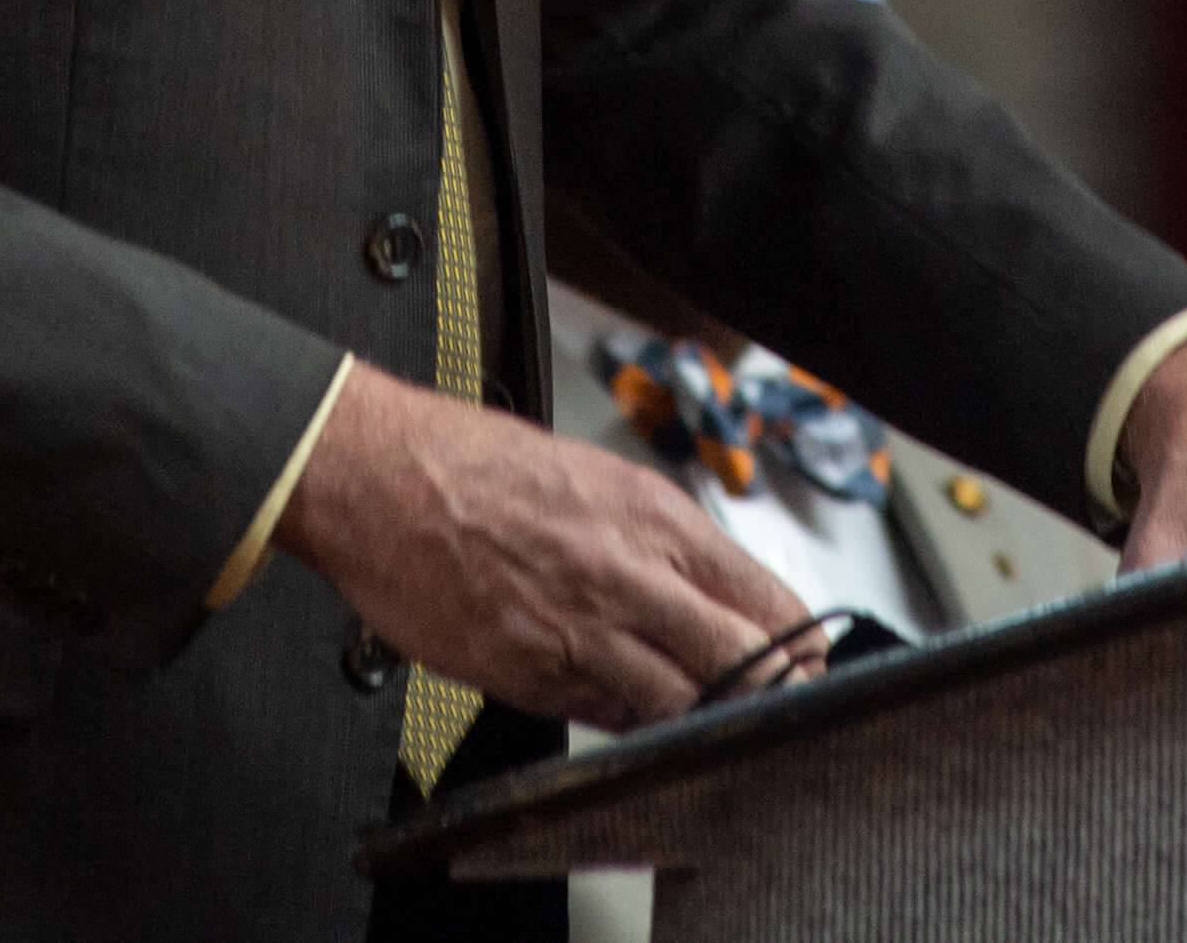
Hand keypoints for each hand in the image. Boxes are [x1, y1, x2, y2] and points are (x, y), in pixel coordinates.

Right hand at [274, 366, 819, 728]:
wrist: (380, 477)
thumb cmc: (472, 465)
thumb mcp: (591, 478)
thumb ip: (652, 540)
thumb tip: (703, 592)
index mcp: (652, 516)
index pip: (762, 595)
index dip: (795, 642)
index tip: (806, 661)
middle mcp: (628, 574)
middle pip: (740, 660)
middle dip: (768, 691)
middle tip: (776, 705)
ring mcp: (581, 631)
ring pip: (679, 702)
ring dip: (700, 717)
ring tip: (706, 720)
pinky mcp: (532, 674)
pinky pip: (604, 716)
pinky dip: (625, 721)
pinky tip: (625, 708)